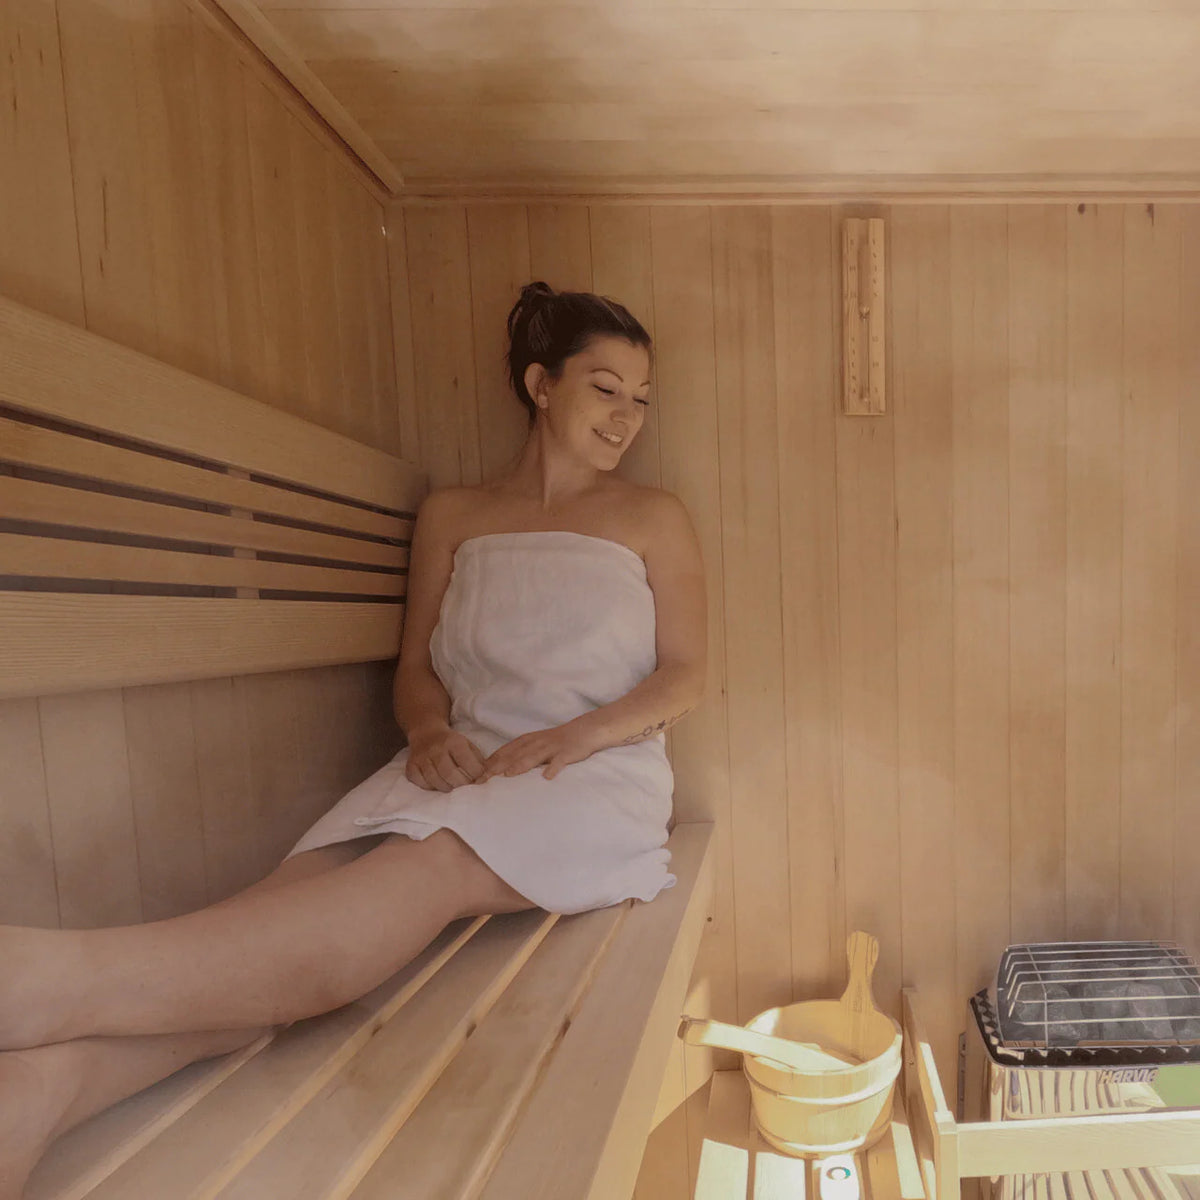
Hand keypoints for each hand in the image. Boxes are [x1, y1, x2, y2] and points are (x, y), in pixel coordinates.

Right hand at [405, 725, 486, 791]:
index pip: (467, 763)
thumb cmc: (451, 743)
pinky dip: (430, 787)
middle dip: (461, 785)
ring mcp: (421, 758)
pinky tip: (437, 783)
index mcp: (453, 742)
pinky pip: (420, 783)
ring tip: (453, 786)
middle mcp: (436, 749)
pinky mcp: (411, 766)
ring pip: (435, 781)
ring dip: (447, 788)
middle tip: (466, 787)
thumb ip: (478, 760)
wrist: (426, 732)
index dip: (475, 774)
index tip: (478, 778)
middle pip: (449, 774)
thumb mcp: (468, 745)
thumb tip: (486, 778)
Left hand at [479, 721, 597, 782]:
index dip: (489, 766)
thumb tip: (500, 771)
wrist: (584, 730)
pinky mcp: (566, 752)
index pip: (503, 753)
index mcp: (526, 742)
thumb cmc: (557, 741)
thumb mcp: (535, 745)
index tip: (475, 780)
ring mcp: (551, 747)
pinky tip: (548, 777)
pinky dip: (553, 768)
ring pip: (533, 756)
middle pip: (513, 756)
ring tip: (508, 776)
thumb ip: (519, 755)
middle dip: (497, 768)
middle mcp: (535, 743)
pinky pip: (559, 761)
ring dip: (520, 766)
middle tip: (483, 782)